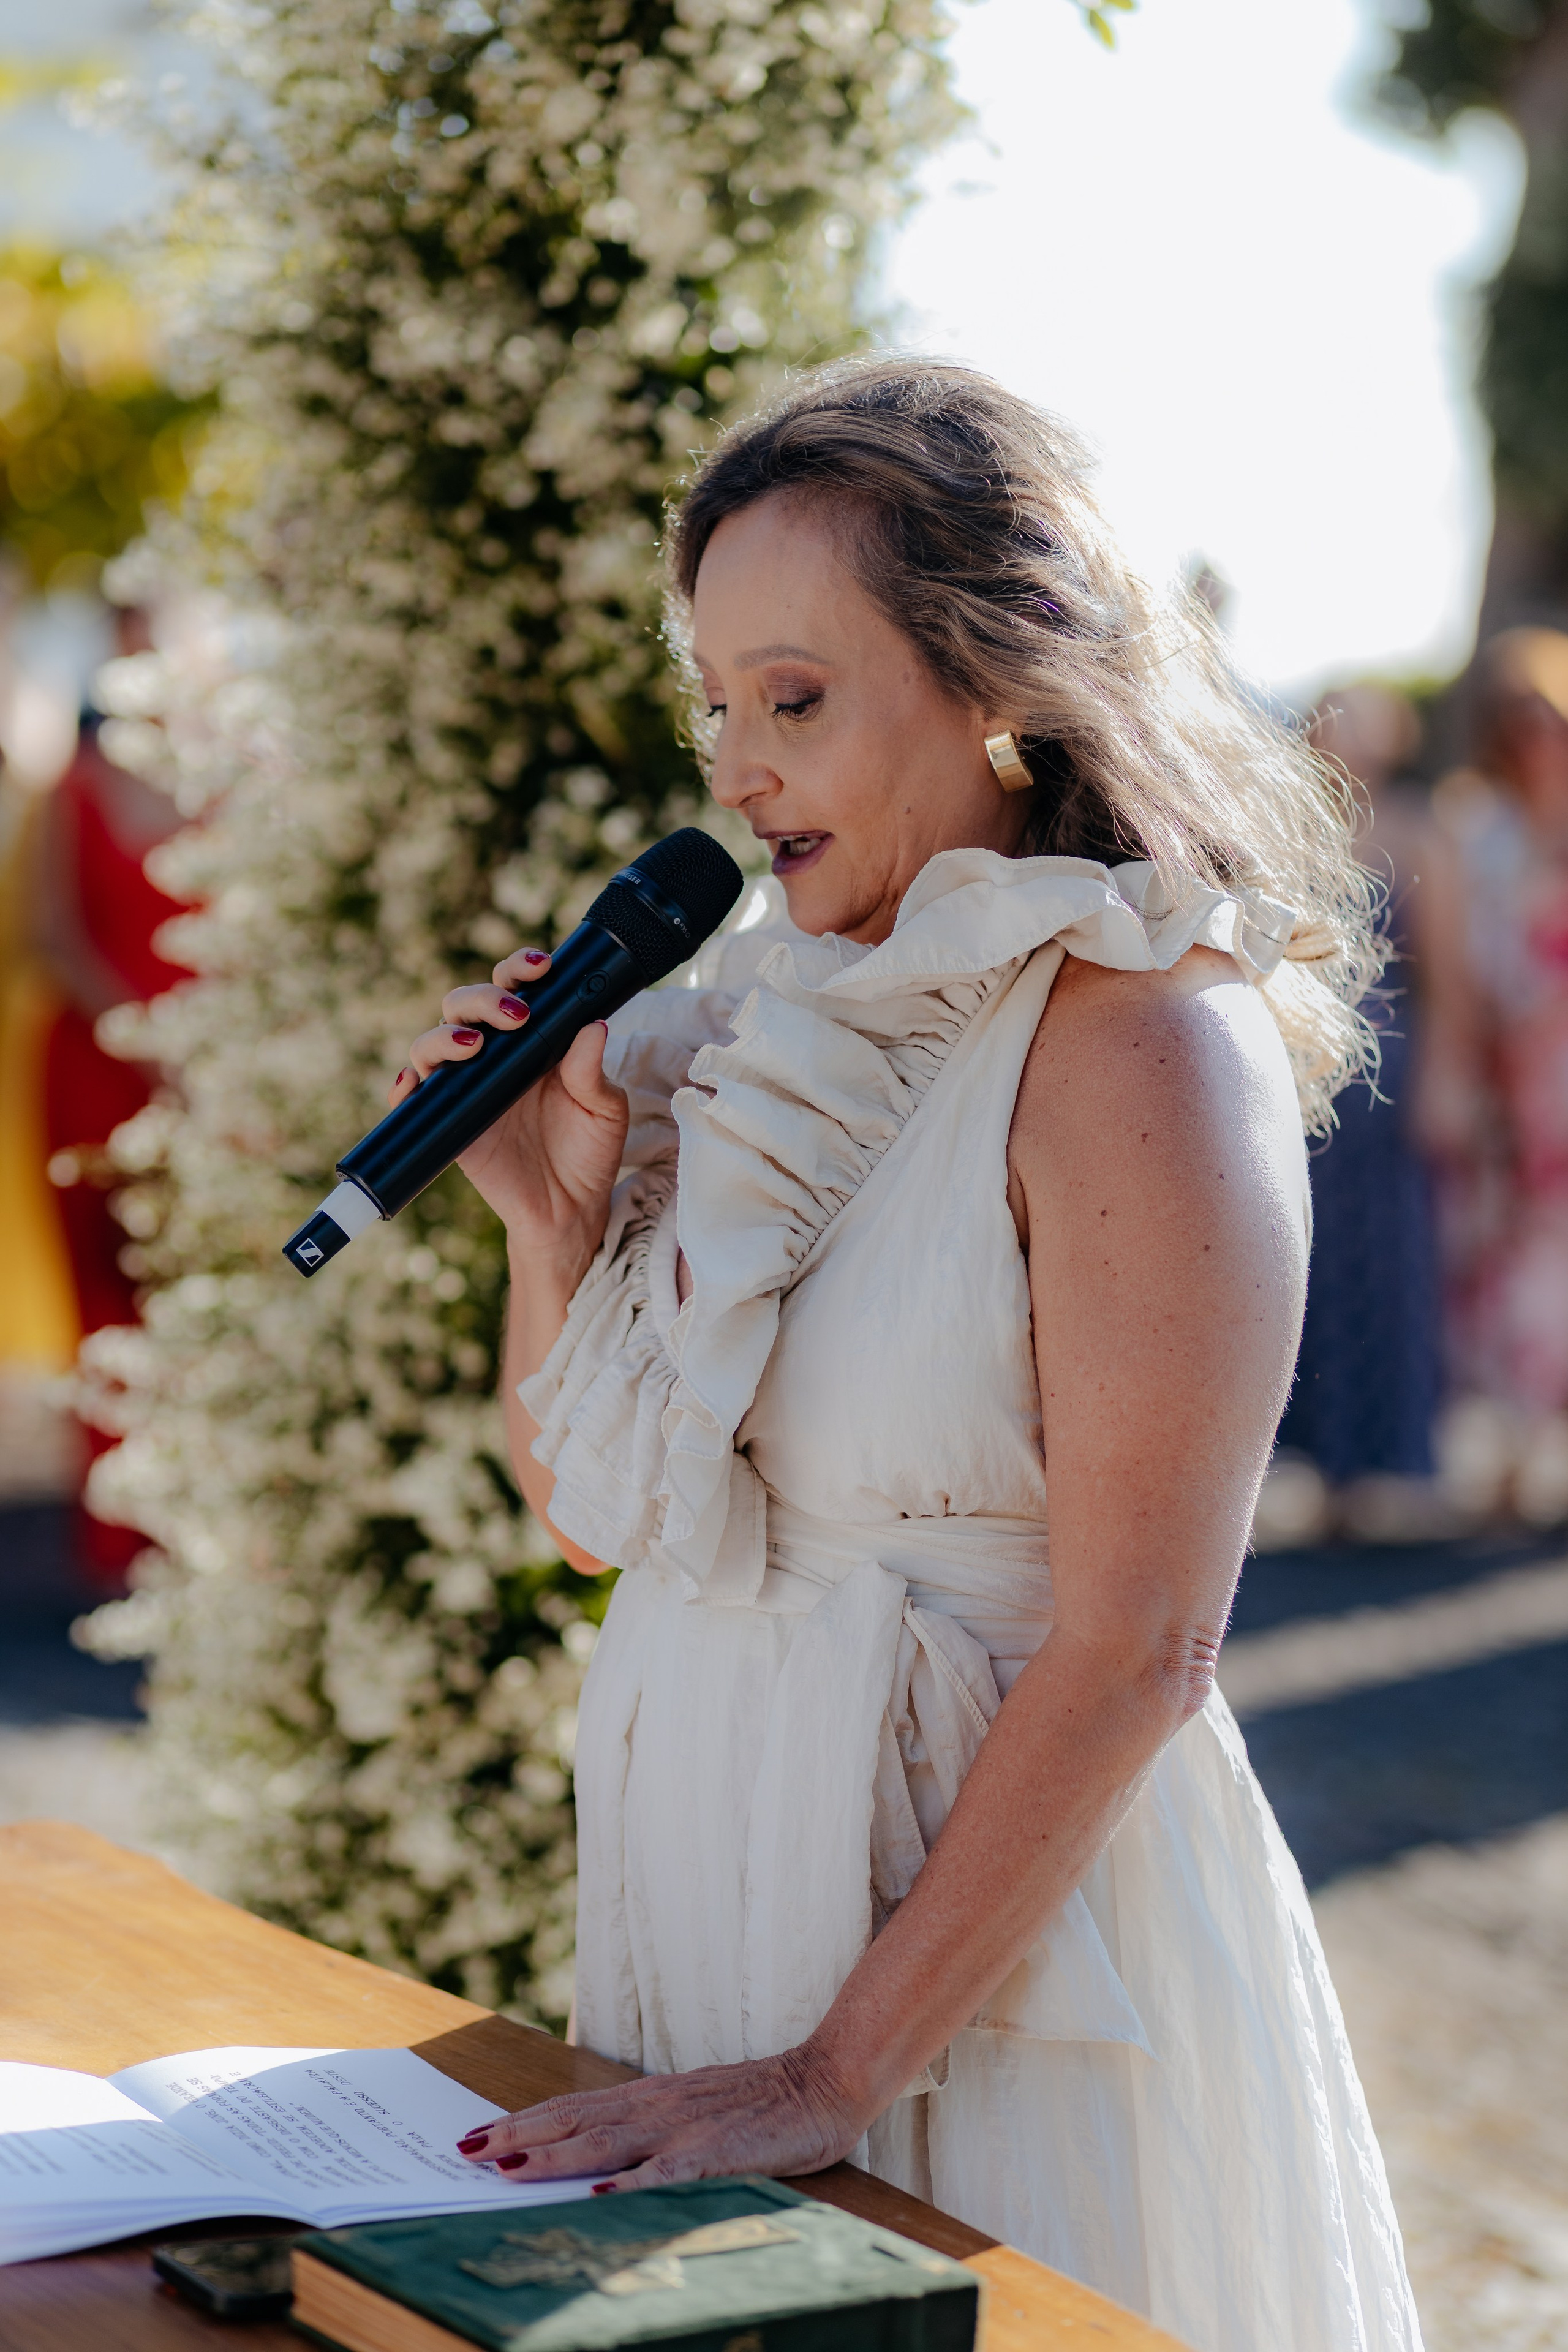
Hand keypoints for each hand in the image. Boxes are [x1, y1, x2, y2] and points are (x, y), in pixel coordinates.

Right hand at [392, 948, 628, 1280]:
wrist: (570, 1209)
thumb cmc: (590, 1152)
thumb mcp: (605, 1110)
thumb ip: (593, 1070)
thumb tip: (593, 1026)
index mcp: (533, 1041)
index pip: (515, 989)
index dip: (519, 969)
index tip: (541, 967)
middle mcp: (494, 1057)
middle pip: (464, 1006)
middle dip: (482, 998)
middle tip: (515, 1016)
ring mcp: (465, 1088)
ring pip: (432, 1043)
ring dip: (445, 1035)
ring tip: (474, 1044)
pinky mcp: (446, 1123)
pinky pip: (413, 1099)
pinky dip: (405, 1085)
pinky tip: (414, 1081)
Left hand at [452, 2046, 865, 2194]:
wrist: (824, 2079)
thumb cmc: (761, 2103)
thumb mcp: (695, 2109)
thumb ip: (650, 2128)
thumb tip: (595, 2155)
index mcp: (651, 2097)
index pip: (573, 2108)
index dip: (523, 2122)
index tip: (477, 2136)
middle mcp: (658, 2107)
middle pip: (575, 2121)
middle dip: (517, 2136)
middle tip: (465, 2151)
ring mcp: (685, 2128)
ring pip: (606, 2143)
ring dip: (554, 2155)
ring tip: (507, 2166)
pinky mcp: (717, 2153)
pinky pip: (667, 2172)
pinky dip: (630, 2183)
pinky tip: (600, 2193)